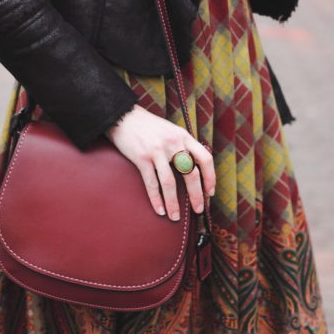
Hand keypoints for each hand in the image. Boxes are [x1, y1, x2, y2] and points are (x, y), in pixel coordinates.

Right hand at [105, 104, 214, 219]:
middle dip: (196, 195)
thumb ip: (182, 145)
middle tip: (198, 209)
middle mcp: (173, 142)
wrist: (124, 116)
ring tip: (175, 217)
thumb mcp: (171, 130)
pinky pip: (152, 183)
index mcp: (183, 136)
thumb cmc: (148, 126)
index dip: (210, 177)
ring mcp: (157, 150)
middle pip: (191, 173)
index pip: (205, 158)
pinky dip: (156, 199)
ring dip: (174, 203)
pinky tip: (159, 210)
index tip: (210, 192)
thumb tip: (193, 168)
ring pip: (170, 183)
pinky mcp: (142, 157)